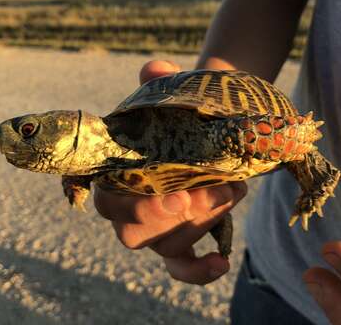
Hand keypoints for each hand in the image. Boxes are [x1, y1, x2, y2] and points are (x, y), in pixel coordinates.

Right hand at [93, 60, 247, 284]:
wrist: (206, 126)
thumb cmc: (180, 113)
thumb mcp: (172, 94)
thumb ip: (161, 83)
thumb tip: (155, 69)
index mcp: (115, 174)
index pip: (107, 202)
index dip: (137, 208)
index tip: (177, 194)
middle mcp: (129, 207)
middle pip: (135, 234)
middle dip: (177, 219)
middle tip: (216, 191)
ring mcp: (154, 227)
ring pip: (165, 246)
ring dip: (201, 224)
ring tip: (233, 190)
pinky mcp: (180, 238)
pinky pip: (180, 266)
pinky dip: (198, 270)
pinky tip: (221, 262)